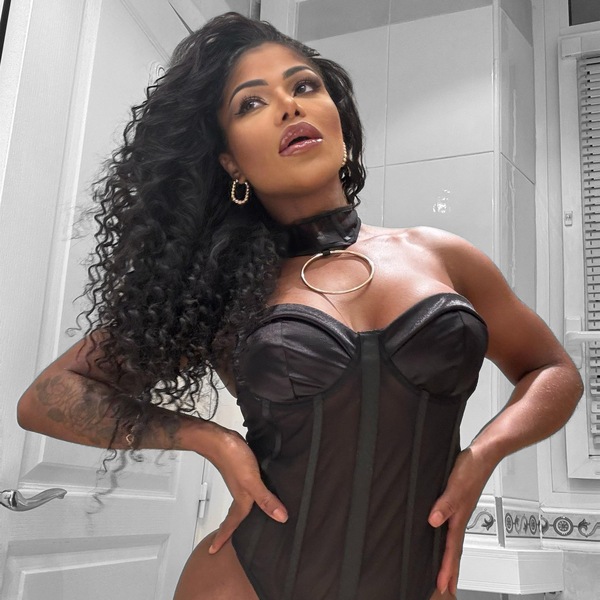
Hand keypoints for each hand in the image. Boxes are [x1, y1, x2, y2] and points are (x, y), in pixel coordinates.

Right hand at [206, 429, 287, 553]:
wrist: (219, 439)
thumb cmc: (233, 459)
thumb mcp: (252, 482)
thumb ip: (265, 499)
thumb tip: (281, 518)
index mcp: (241, 499)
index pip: (232, 523)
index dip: (224, 536)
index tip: (214, 550)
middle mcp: (240, 491)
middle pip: (235, 514)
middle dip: (230, 527)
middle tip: (225, 539)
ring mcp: (240, 479)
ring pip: (241, 500)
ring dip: (240, 510)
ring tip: (243, 518)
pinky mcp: (243, 468)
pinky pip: (247, 486)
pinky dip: (249, 492)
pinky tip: (257, 488)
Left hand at [427, 447, 494, 595]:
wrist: (485, 453)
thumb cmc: (472, 466)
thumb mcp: (455, 485)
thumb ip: (445, 503)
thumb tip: (433, 520)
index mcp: (459, 516)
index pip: (451, 548)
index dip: (447, 568)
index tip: (442, 585)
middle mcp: (460, 516)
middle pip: (455, 550)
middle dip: (450, 570)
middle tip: (446, 588)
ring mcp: (461, 510)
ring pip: (454, 540)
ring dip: (451, 558)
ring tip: (447, 572)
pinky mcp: (458, 502)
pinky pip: (453, 528)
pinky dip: (450, 540)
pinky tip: (445, 538)